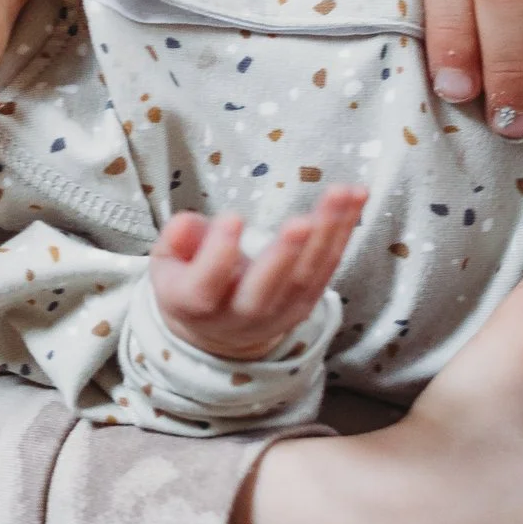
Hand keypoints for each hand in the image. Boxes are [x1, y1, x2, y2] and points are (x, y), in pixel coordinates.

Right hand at [150, 190, 363, 361]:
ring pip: (305, 278)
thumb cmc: (189, 280)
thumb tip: (187, 225)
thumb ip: (175, 240)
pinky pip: (327, 268)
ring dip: (328, 233)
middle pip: (264, 292)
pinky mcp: (306, 304)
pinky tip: (356, 200)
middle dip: (284, 256)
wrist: (217, 330)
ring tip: (343, 193)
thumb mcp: (166, 261)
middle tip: (301, 222)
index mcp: (194, 304)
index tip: (232, 218)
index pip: (205, 286)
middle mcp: (239, 317)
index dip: (218, 255)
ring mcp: (277, 314)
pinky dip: (343, 232)